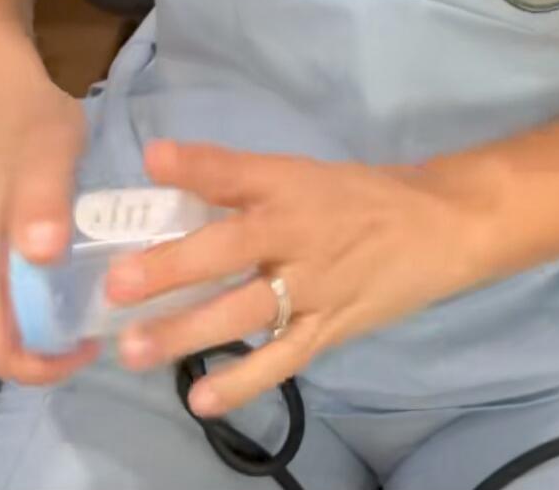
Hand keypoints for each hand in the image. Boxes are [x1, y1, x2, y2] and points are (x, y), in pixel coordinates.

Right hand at [0, 60, 99, 385]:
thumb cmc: (28, 121)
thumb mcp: (49, 151)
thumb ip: (43, 200)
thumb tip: (41, 255)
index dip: (39, 365)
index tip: (87, 344)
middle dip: (42, 350)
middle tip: (92, 324)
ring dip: (35, 326)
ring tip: (83, 298)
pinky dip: (25, 301)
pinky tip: (59, 274)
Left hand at [107, 141, 486, 415]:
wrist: (441, 226)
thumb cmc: (361, 196)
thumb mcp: (304, 174)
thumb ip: (240, 183)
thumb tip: (165, 176)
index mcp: (292, 183)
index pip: (238, 170)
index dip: (196, 164)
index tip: (152, 160)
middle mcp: (299, 231)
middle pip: (230, 248)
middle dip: (172, 267)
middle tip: (117, 284)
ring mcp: (315, 286)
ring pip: (244, 311)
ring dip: (187, 331)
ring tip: (134, 349)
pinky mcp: (330, 328)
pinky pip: (281, 360)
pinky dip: (242, 381)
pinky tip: (200, 398)